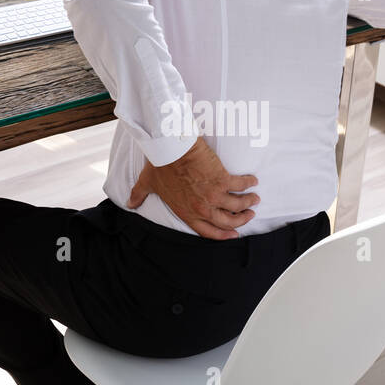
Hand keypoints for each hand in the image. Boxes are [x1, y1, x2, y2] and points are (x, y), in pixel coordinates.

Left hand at [127, 137, 259, 239]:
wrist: (170, 149)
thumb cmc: (159, 165)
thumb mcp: (147, 183)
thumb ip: (139, 195)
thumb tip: (129, 203)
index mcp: (186, 212)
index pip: (208, 231)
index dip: (223, 235)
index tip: (233, 234)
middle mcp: (202, 208)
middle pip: (227, 221)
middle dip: (240, 220)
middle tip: (249, 215)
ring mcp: (213, 195)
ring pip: (237, 205)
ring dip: (248, 203)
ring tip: (254, 199)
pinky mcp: (222, 180)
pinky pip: (241, 185)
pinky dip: (249, 184)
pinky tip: (253, 181)